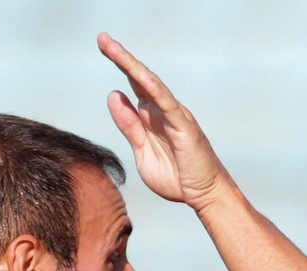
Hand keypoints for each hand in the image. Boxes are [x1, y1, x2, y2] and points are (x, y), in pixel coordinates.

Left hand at [98, 33, 235, 211]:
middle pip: (140, 78)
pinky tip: (141, 75)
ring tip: (112, 48)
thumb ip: (129, 126)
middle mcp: (164, 111)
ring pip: (152, 85)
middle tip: (102, 38)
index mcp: (152, 116)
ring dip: (131, 66)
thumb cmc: (177, 177)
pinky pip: (168, 105)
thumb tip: (114, 95)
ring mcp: (175, 117)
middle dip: (121, 57)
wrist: (204, 196)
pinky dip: (155, 89)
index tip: (102, 44)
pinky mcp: (185, 129)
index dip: (120, 64)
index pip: (134, 84)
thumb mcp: (143, 152)